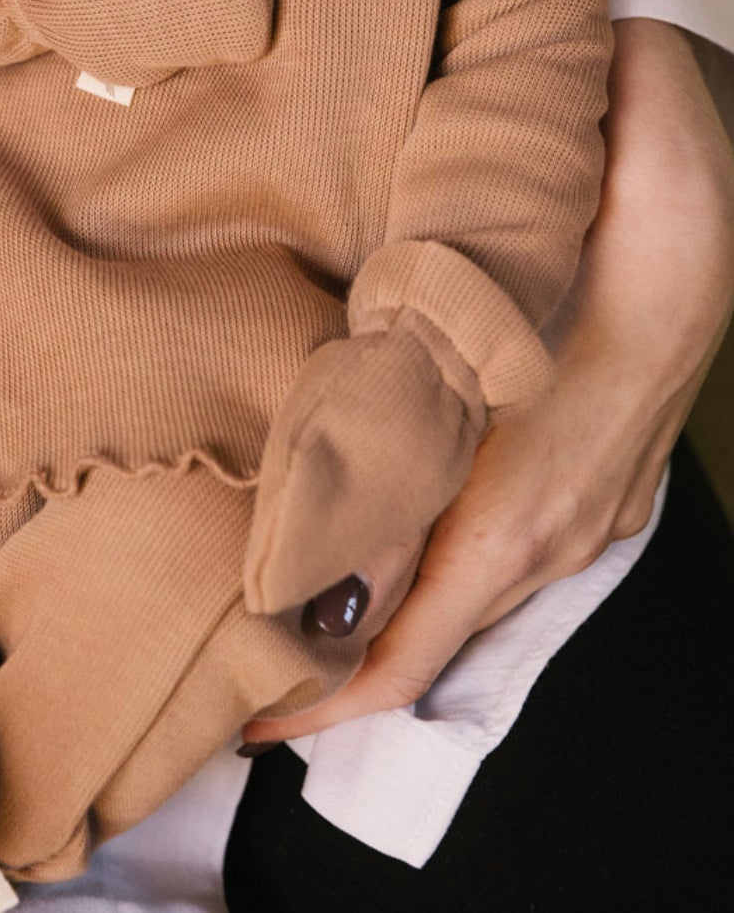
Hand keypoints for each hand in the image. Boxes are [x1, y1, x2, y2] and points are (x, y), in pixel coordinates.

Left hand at [242, 18, 733, 745]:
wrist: (706, 205)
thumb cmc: (617, 222)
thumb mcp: (505, 284)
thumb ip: (417, 390)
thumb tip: (347, 518)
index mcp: (528, 495)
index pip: (417, 639)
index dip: (333, 692)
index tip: (254, 718)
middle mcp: (561, 525)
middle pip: (436, 635)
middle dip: (340, 661)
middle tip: (238, 661)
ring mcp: (589, 510)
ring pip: (470, 597)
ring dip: (386, 617)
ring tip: (287, 616)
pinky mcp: (601, 483)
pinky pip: (502, 557)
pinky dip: (434, 574)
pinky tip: (385, 550)